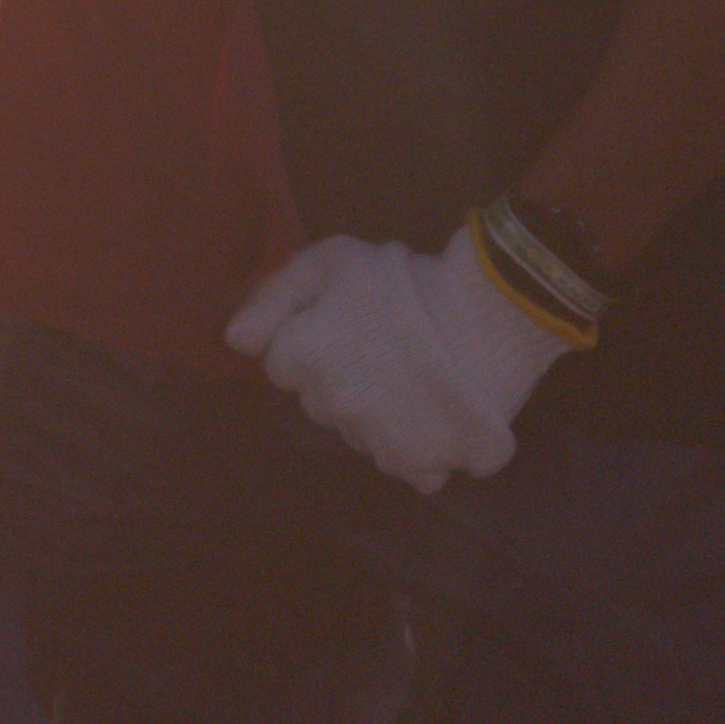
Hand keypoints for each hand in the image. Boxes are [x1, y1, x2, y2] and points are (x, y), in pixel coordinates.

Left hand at [226, 226, 565, 495]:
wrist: (489, 311)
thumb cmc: (406, 279)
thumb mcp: (332, 259)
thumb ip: (274, 297)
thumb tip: (235, 340)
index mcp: (302, 356)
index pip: (280, 362)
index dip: (311, 340)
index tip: (347, 325)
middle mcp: (329, 406)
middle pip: (317, 399)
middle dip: (339, 376)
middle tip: (383, 346)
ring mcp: (371, 440)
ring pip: (355, 430)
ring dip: (373, 409)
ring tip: (413, 375)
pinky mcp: (414, 464)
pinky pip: (396, 459)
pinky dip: (410, 442)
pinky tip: (431, 410)